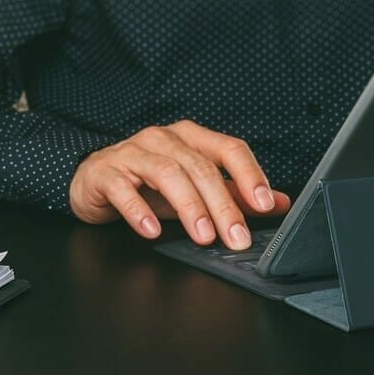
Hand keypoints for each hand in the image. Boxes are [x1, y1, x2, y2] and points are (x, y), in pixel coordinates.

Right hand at [69, 120, 291, 249]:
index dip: (249, 174)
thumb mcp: (194, 188)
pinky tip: (151, 230)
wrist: (92, 180)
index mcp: (189, 138)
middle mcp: (162, 138)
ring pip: (166, 173)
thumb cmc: (146, 183)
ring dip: (188, 207)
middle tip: (236, 237)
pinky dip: (139, 210)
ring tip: (202, 236)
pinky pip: (123, 188)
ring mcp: (131, 152)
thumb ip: (234, 193)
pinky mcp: (105, 172)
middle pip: (199, 166)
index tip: (265, 205)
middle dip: (222, 205)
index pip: (227, 148)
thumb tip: (281, 203)